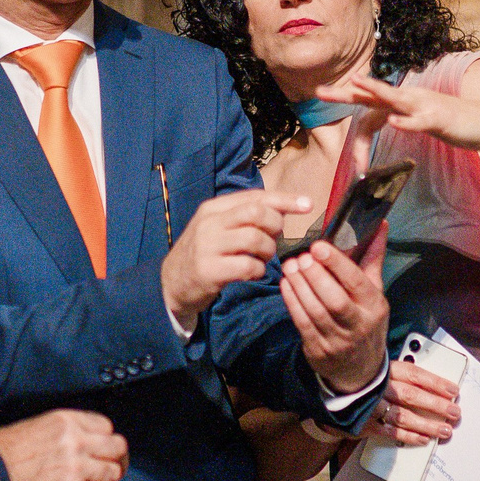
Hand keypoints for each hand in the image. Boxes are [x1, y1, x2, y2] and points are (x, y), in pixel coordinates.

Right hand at [0, 409, 128, 480]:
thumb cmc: (4, 451)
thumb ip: (66, 430)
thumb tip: (86, 441)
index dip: (106, 438)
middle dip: (117, 458)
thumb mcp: (37, 424)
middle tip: (113, 465)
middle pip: (117, 448)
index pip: (106, 425)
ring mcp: (76, 468)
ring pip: (112, 474)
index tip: (104, 446)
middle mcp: (76, 441)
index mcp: (66, 421)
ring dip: (107, 479)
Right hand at [161, 190, 312, 326]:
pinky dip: (258, 270)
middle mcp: (210, 223)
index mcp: (213, 208)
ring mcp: (208, 246)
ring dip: (268, 251)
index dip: (285, 199)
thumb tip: (281, 211)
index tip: (308, 204)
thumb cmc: (204, 253)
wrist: (171, 283)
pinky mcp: (209, 270)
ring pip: (256, 240)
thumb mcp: (217, 228)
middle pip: (257, 213)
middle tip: (274, 239)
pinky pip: (248, 266)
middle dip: (276, 226)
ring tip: (262, 259)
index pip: (255, 197)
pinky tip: (252, 272)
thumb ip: (244, 217)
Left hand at [277, 239, 389, 397]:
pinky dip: (292, 302)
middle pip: (335, 300)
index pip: (357, 283)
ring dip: (299, 286)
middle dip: (315, 276)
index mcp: (374, 307)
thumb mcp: (375, 292)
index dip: (337, 264)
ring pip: (315, 311)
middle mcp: (358, 325)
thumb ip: (373, 257)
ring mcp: (337, 340)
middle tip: (301, 257)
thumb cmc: (366, 321)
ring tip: (290, 266)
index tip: (319, 246)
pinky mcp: (317, 350)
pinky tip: (286, 284)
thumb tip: (380, 224)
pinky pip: (302, 323)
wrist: (360, 370)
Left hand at [319, 73, 479, 152]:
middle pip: (373, 93)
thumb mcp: (420, 120)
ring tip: (355, 83)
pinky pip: (420, 120)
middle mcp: (411, 97)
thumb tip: (386, 119)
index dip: (349, 106)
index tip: (323, 100)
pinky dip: (407, 122)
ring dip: (374, 90)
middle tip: (320, 92)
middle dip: (346, 92)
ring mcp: (425, 106)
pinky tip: (395, 122)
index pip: (370, 102)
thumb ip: (403, 117)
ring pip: (395, 98)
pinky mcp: (439, 119)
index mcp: (404, 100)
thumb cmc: (452, 122)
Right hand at [367, 360, 460, 446]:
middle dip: (436, 405)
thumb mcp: (380, 370)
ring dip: (426, 425)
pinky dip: (408, 436)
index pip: (414, 375)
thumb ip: (402, 375)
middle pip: (412, 396)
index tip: (453, 390)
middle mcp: (378, 388)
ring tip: (443, 430)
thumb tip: (434, 386)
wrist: (333, 397)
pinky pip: (391, 432)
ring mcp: (371, 407)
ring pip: (403, 416)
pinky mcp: (366, 424)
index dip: (436, 383)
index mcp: (384, 371)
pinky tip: (423, 439)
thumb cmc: (363, 383)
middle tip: (454, 412)